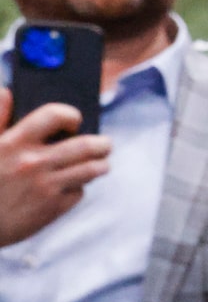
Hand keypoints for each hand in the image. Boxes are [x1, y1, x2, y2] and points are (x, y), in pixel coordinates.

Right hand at [0, 88, 112, 245]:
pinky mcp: (51, 209)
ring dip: (100, 165)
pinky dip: (78, 188)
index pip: (55, 115)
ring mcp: (45, 187)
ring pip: (91, 170)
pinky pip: (78, 193)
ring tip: (100, 164)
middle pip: (86, 145)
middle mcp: (33, 163)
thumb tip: (8, 91)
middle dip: (102, 144)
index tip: (74, 121)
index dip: (70, 115)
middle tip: (104, 144)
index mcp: (14, 142)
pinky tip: (74, 186)